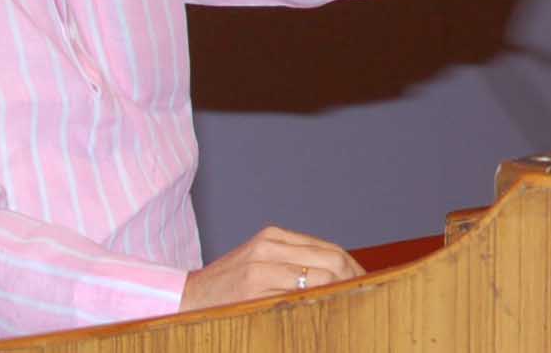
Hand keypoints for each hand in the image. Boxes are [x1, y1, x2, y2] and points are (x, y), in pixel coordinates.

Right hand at [179, 225, 363, 311]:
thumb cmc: (225, 288)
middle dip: (353, 281)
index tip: (367, 285)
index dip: (353, 269)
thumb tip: (337, 278)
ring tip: (352, 307)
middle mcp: (269, 245)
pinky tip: (326, 313)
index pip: (328, 250)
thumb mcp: (258, 265)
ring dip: (340, 293)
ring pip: (319, 277)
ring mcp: (261, 266)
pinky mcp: (253, 287)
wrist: (183, 300)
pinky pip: (297, 296)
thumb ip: (291, 265)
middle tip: (367, 299)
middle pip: (330, 260)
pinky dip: (316, 303)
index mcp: (273, 237)